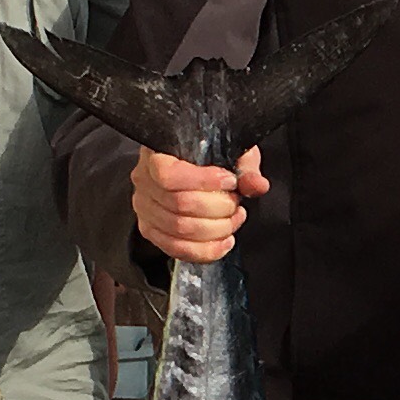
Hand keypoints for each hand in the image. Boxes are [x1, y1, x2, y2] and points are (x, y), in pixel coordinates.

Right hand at [133, 144, 265, 265]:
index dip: (204, 182)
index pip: (169, 175)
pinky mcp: (151, 230)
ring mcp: (144, 207)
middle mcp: (144, 180)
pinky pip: (176, 249)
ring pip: (179, 230)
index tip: (230, 181)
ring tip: (234, 219)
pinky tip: (225, 241)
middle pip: (178, 205)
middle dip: (217, 207)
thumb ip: (245, 167)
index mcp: (156, 153)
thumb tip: (256, 185)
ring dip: (216, 229)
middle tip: (236, 202)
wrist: (191, 165)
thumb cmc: (209, 155)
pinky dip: (206, 250)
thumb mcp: (231, 150)